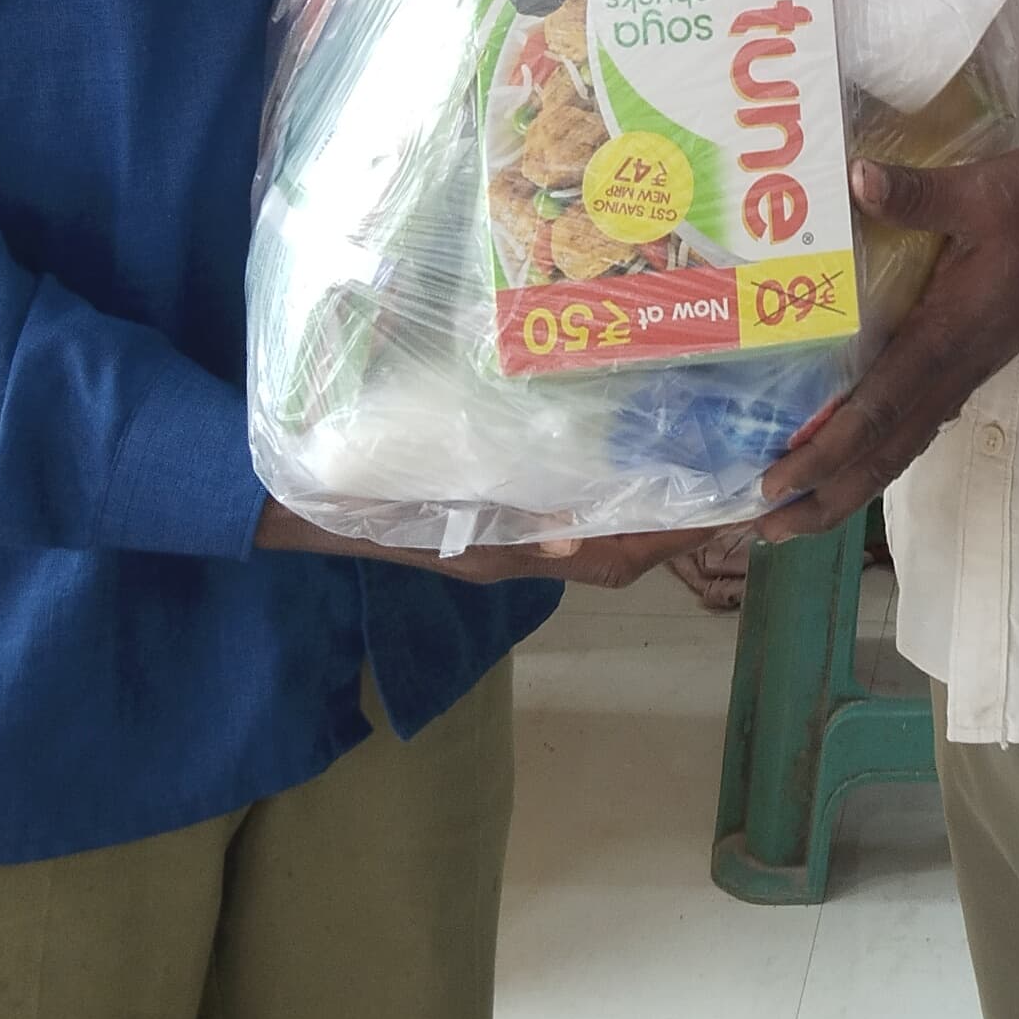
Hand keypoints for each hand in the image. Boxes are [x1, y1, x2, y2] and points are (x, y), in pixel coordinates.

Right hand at [255, 496, 712, 588]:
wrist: (295, 496)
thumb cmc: (358, 492)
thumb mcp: (421, 499)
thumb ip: (491, 511)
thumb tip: (568, 533)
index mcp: (505, 552)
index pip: (609, 560)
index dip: (668, 543)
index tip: (721, 514)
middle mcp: (512, 550)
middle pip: (614, 554)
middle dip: (672, 528)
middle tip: (723, 482)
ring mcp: (500, 536)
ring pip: (591, 537)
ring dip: (641, 513)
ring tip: (688, 467)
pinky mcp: (486, 516)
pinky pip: (559, 515)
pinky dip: (599, 496)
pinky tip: (614, 457)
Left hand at [750, 148, 1018, 538]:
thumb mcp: (985, 190)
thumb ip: (918, 194)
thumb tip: (856, 180)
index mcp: (949, 336)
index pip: (878, 410)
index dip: (826, 451)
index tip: (776, 484)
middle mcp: (955, 367)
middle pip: (885, 454)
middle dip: (827, 497)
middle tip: (766, 527)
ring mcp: (967, 368)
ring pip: (901, 444)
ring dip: (849, 482)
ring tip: (797, 507)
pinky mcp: (973, 356)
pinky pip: (916, 420)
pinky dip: (878, 448)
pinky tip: (852, 449)